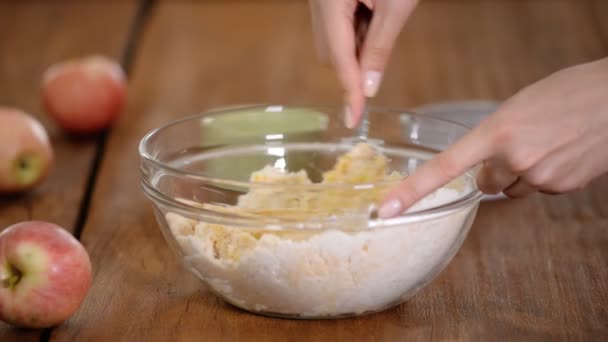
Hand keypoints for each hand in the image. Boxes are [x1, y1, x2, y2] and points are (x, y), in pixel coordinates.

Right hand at [309, 0, 417, 127]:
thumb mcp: (396, 6)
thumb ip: (380, 47)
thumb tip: (368, 88)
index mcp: (330, 3)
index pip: (339, 58)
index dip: (349, 90)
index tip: (353, 120)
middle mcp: (318, 4)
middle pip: (331, 52)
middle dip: (354, 66)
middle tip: (380, 58)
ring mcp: (321, 0)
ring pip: (333, 42)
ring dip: (357, 48)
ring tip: (381, 20)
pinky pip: (337, 27)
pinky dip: (355, 33)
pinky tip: (373, 16)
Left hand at [378, 58, 607, 217]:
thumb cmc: (568, 92)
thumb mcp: (518, 107)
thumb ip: (493, 138)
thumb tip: (483, 167)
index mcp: (495, 131)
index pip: (443, 168)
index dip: (411, 192)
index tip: (385, 210)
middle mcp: (514, 159)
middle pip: (485, 184)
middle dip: (494, 171)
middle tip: (520, 144)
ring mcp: (540, 176)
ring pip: (512, 189)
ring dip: (521, 174)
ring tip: (548, 144)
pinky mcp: (562, 188)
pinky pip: (538, 189)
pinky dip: (545, 176)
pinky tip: (562, 153)